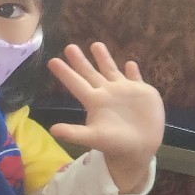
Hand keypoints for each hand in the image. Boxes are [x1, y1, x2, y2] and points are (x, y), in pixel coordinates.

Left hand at [47, 43, 164, 193]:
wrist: (138, 150)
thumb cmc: (114, 144)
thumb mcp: (93, 137)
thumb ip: (74, 133)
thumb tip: (52, 130)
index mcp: (94, 101)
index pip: (76, 83)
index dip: (65, 72)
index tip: (52, 61)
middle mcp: (106, 93)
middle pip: (90, 73)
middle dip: (80, 60)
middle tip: (69, 46)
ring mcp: (124, 92)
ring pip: (111, 70)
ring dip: (104, 58)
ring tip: (96, 44)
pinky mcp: (142, 93)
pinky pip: (136, 78)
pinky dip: (133, 71)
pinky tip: (130, 63)